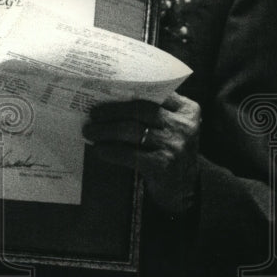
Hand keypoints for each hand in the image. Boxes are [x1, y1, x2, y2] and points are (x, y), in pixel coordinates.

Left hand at [82, 92, 201, 215]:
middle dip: (112, 111)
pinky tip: (99, 149)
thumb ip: (154, 110)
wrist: (184, 187)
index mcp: (187, 109)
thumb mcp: (170, 126)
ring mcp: (175, 145)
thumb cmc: (169, 150)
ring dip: (106, 130)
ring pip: (132, 130)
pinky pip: (129, 154)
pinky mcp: (164, 165)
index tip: (105, 91)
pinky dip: (111, 151)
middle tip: (92, 114)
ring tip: (90, 131)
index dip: (127, 90)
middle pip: (140, 109)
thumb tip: (111, 98)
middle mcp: (184, 125)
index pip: (155, 92)